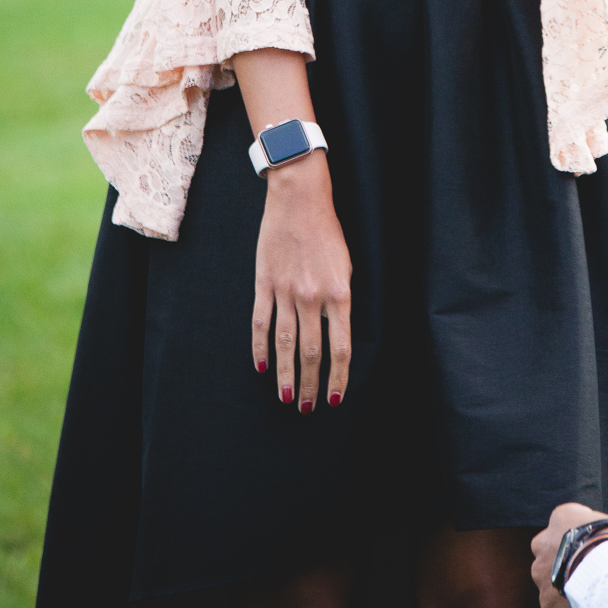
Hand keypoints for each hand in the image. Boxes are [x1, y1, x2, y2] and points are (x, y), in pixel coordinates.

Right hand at [252, 151, 351, 412]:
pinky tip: (262, 368)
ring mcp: (286, 291)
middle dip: (312, 385)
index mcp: (339, 293)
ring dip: (287, 376)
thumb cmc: (328, 232)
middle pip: (312, 353)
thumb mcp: (347, 265)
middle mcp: (312, 297)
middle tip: (309, 409)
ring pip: (285, 344)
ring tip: (288, 399)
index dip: (338, 377)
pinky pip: (261, 323)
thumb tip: (338, 335)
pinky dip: (260, 349)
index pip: (340, 347)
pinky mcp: (265, 283)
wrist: (300, 199)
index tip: (335, 397)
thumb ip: (342, 301)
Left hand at [531, 501, 603, 607]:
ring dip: (563, 588)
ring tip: (589, 597)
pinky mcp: (546, 605)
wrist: (604, 568)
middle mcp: (543, 544)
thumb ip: (602, 526)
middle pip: (549, 552)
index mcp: (560, 518)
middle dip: (563, 562)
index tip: (591, 549)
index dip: (578, 539)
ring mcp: (541, 575)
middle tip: (586, 573)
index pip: (564, 525)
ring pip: (548, 582)